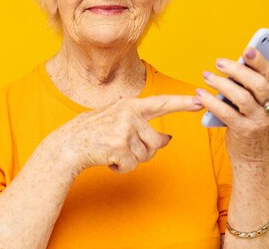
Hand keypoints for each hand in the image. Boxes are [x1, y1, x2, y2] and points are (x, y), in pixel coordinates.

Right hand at [55, 95, 202, 173]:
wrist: (68, 144)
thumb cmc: (94, 133)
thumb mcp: (116, 118)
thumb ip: (141, 124)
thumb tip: (167, 140)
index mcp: (131, 105)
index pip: (162, 103)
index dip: (183, 103)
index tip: (201, 100)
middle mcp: (130, 114)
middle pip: (156, 142)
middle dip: (145, 151)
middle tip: (123, 148)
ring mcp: (124, 129)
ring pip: (145, 156)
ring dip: (131, 159)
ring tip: (112, 151)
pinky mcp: (119, 146)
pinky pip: (132, 166)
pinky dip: (121, 168)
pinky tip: (108, 159)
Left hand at [196, 47, 268, 163]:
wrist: (254, 157)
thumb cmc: (254, 121)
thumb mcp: (262, 100)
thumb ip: (258, 78)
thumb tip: (254, 50)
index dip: (259, 61)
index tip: (247, 49)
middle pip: (257, 84)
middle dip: (238, 70)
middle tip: (219, 62)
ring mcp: (259, 121)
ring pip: (242, 97)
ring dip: (222, 84)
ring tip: (207, 76)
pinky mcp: (244, 131)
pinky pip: (226, 113)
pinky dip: (212, 102)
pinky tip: (201, 94)